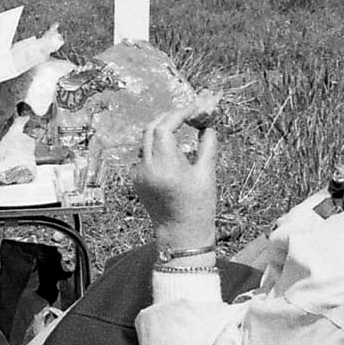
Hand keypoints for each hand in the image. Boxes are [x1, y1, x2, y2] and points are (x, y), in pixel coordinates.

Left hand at [135, 112, 221, 254]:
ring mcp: (139, 174)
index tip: (194, 109)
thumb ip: (207, 144)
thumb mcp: (207, 174)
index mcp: (165, 167)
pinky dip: (158, 146)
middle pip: (151, 129)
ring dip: (163, 130)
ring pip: (147, 141)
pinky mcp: (136, 179)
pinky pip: (145, 154)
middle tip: (188, 114)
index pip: (164, 128)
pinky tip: (174, 149)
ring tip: (184, 128)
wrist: (181, 235)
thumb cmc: (198, 207)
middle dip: (169, 117)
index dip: (178, 114)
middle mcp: (147, 168)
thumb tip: (207, 124)